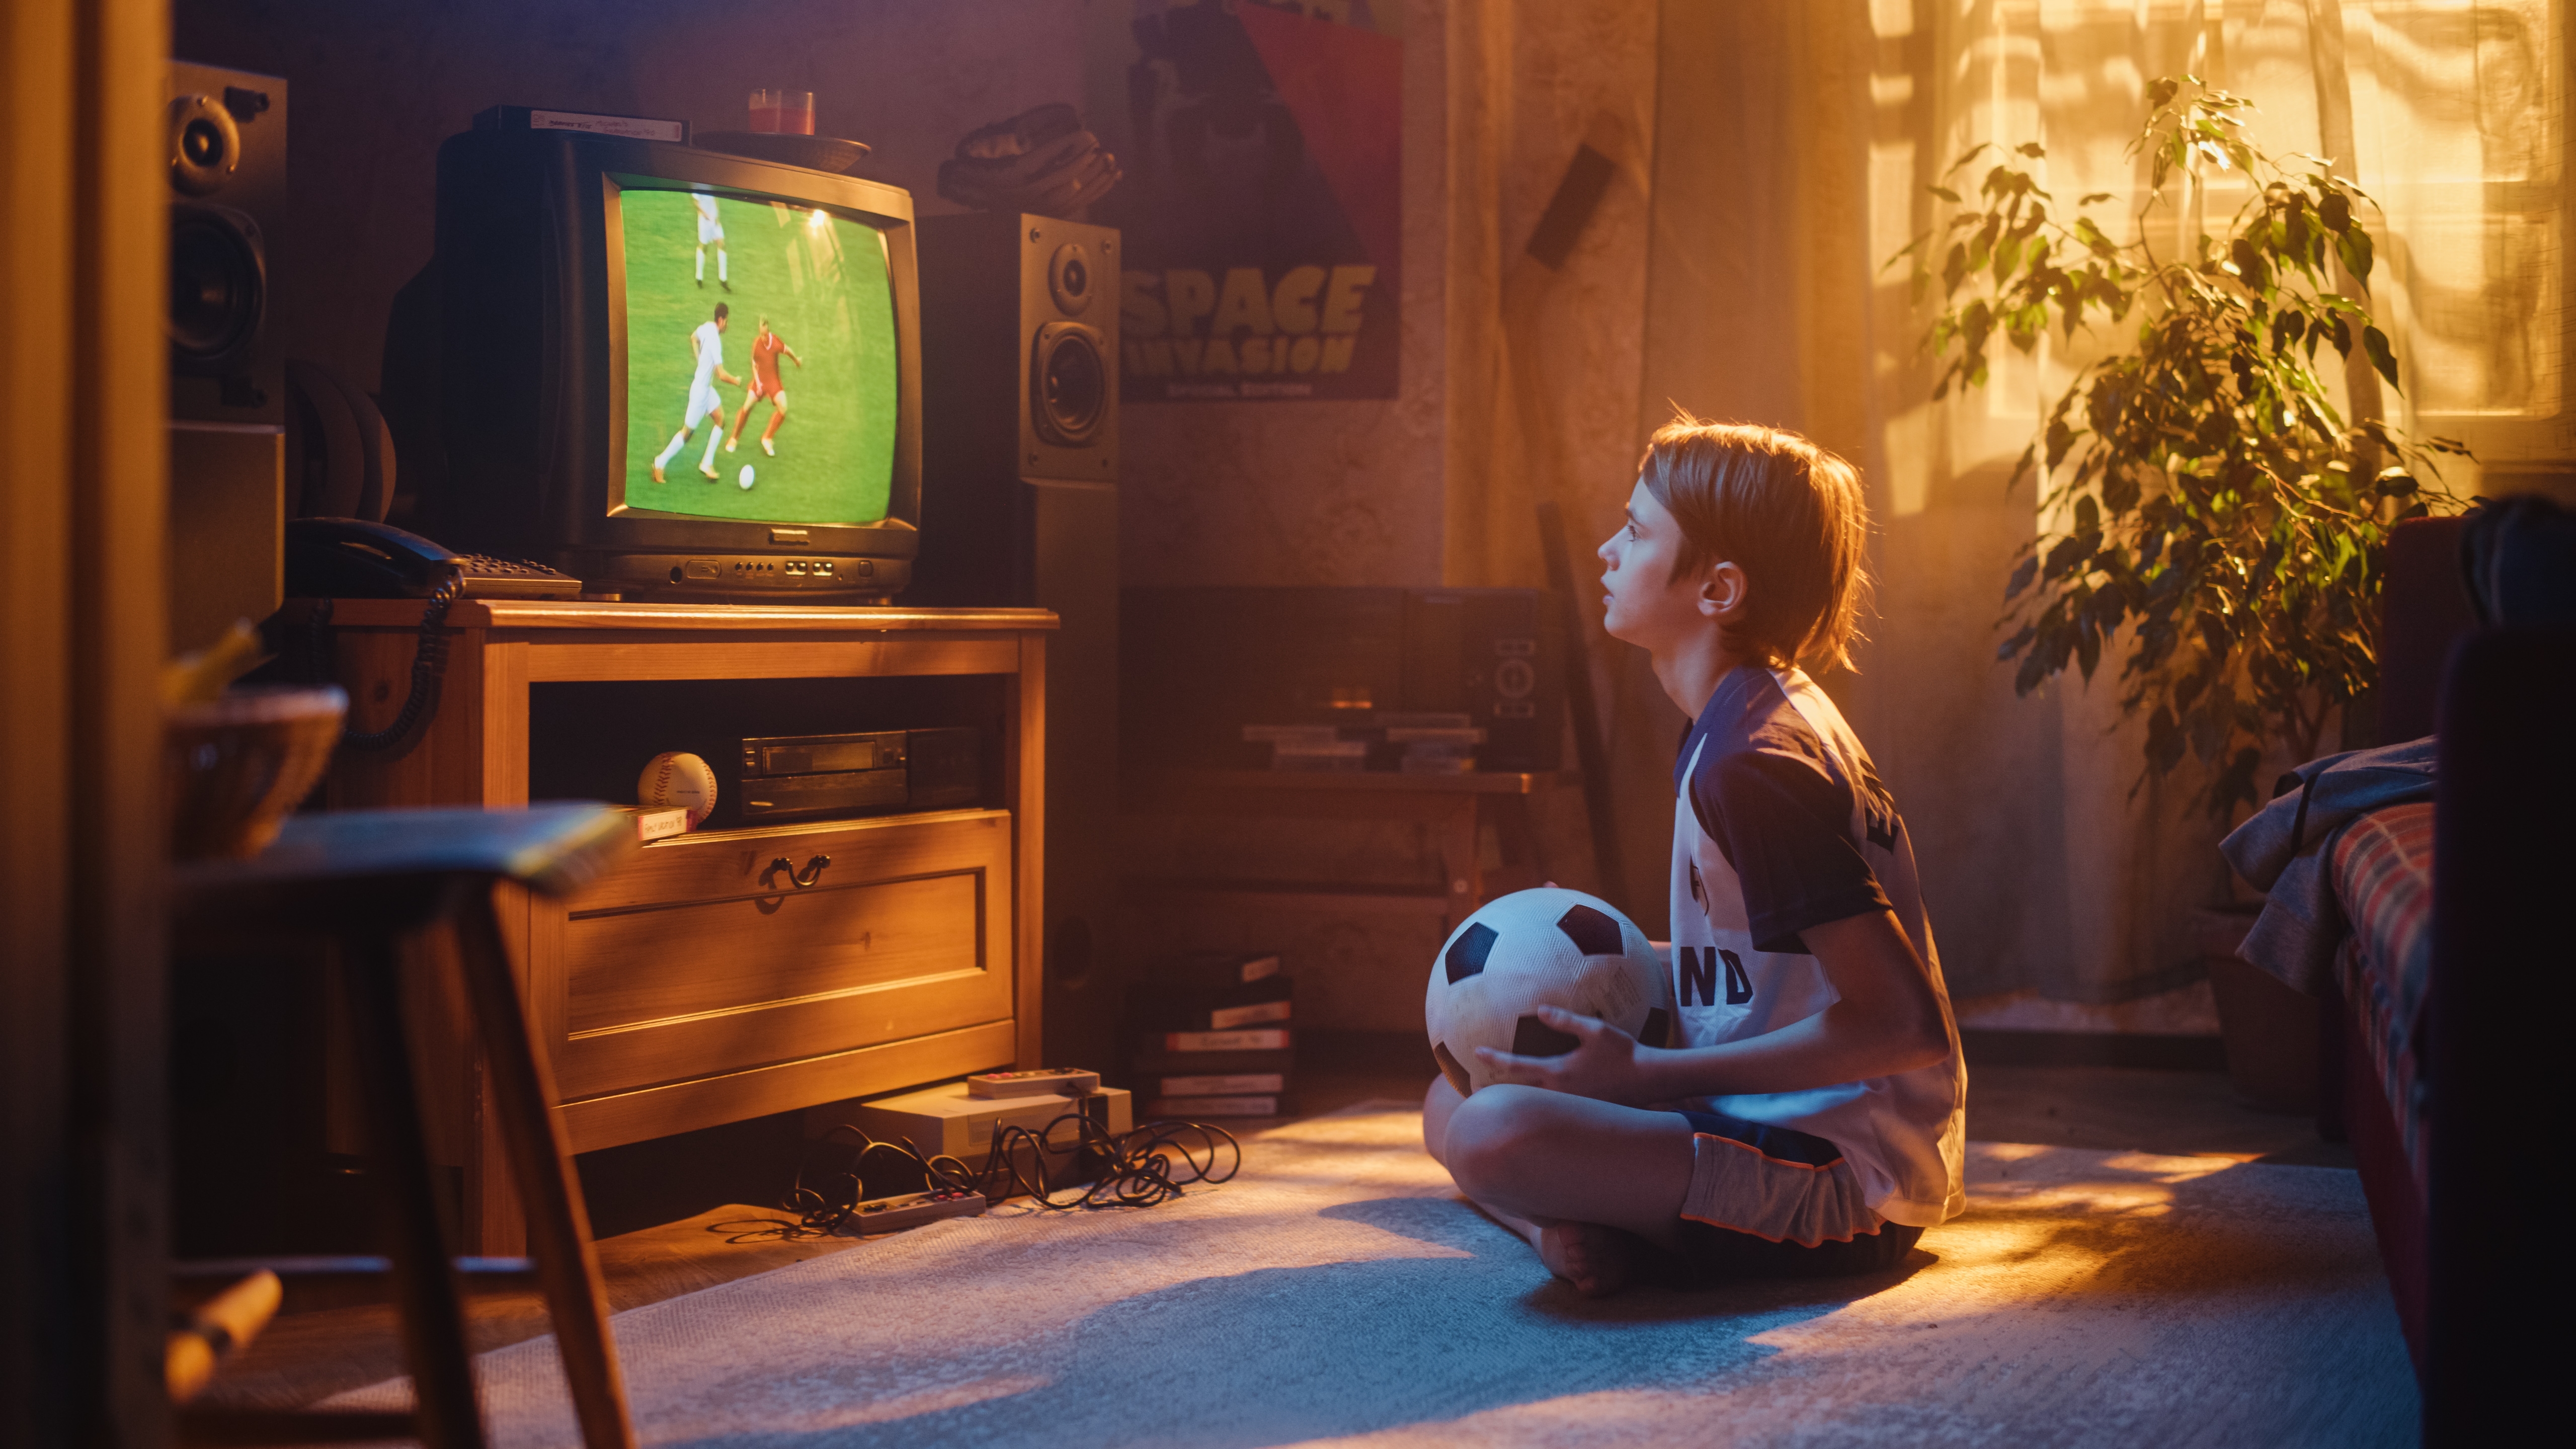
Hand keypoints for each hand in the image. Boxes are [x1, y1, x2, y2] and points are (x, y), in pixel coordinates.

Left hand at [1473, 1006, 1655, 1104]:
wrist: (1648, 1081)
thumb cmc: (1623, 1053)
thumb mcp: (1595, 1031)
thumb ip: (1566, 1020)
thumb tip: (1540, 1009)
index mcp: (1558, 1072)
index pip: (1518, 1066)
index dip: (1495, 1059)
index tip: (1476, 1052)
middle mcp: (1559, 1092)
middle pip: (1518, 1093)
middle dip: (1494, 1091)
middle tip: (1472, 1088)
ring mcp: (1569, 1105)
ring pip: (1534, 1103)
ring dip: (1514, 1099)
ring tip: (1495, 1095)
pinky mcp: (1580, 1111)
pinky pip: (1552, 1107)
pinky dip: (1537, 1103)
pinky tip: (1535, 1098)